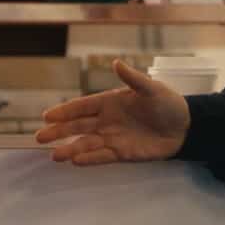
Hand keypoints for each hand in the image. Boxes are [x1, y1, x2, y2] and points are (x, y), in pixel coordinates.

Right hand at [35, 60, 190, 165]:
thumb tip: (116, 63)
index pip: (83, 106)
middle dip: (59, 132)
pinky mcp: (122, 153)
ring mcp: (113, 137)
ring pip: (87, 143)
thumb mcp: (152, 88)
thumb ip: (133, 79)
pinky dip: (89, 158)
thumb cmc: (168, 104)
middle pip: (78, 126)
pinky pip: (102, 156)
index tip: (47, 116)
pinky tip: (75, 161)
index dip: (65, 111)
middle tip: (39, 137)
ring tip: (55, 156)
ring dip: (71, 148)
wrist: (185, 127)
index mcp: (110, 102)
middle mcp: (107, 120)